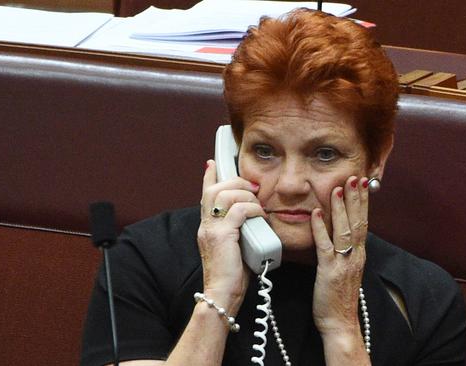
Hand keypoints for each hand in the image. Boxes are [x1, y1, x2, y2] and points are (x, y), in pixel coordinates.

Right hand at [198, 159, 264, 313]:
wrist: (223, 295)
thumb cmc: (232, 276)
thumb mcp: (235, 248)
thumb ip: (240, 231)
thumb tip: (256, 222)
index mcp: (207, 227)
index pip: (205, 195)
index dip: (208, 177)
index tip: (211, 164)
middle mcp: (205, 225)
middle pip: (215, 189)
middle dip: (236, 182)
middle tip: (252, 188)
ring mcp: (211, 229)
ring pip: (226, 195)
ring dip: (247, 195)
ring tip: (258, 205)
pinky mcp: (222, 235)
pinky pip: (239, 210)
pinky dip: (253, 209)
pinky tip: (260, 216)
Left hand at [310, 176, 368, 335]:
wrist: (341, 324)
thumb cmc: (339, 298)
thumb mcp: (346, 270)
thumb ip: (345, 251)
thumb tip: (340, 234)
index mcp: (359, 254)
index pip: (363, 222)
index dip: (363, 202)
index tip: (362, 183)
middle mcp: (355, 256)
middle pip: (358, 221)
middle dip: (356, 198)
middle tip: (355, 177)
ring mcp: (343, 263)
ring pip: (345, 230)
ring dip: (342, 208)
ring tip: (339, 188)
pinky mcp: (329, 271)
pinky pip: (326, 246)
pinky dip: (321, 229)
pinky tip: (318, 213)